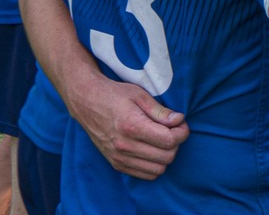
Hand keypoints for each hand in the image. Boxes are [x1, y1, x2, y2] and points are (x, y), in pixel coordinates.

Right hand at [70, 76, 188, 179]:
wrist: (86, 102)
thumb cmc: (115, 95)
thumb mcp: (140, 96)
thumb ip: (160, 111)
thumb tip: (179, 121)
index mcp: (132, 126)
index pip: (169, 140)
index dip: (182, 132)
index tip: (180, 123)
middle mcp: (124, 146)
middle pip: (166, 157)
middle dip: (176, 143)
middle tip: (173, 130)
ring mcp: (118, 157)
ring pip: (157, 170)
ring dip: (166, 156)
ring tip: (162, 140)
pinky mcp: (115, 164)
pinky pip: (144, 175)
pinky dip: (154, 165)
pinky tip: (152, 150)